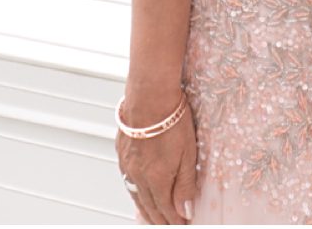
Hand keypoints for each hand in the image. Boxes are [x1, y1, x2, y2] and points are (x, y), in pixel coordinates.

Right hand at [116, 92, 198, 224]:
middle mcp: (138, 175)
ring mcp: (128, 164)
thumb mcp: (188, 154)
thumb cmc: (172, 120)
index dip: (175, 220)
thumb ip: (185, 184)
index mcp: (156, 179)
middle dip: (160, 220)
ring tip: (152, 218)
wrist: (149, 96)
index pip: (166, 210)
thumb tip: (184, 211)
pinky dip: (135, 192)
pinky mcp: (122, 152)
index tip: (183, 224)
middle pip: (149, 207)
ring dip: (146, 210)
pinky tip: (138, 192)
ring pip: (136, 196)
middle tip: (169, 225)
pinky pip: (128, 180)